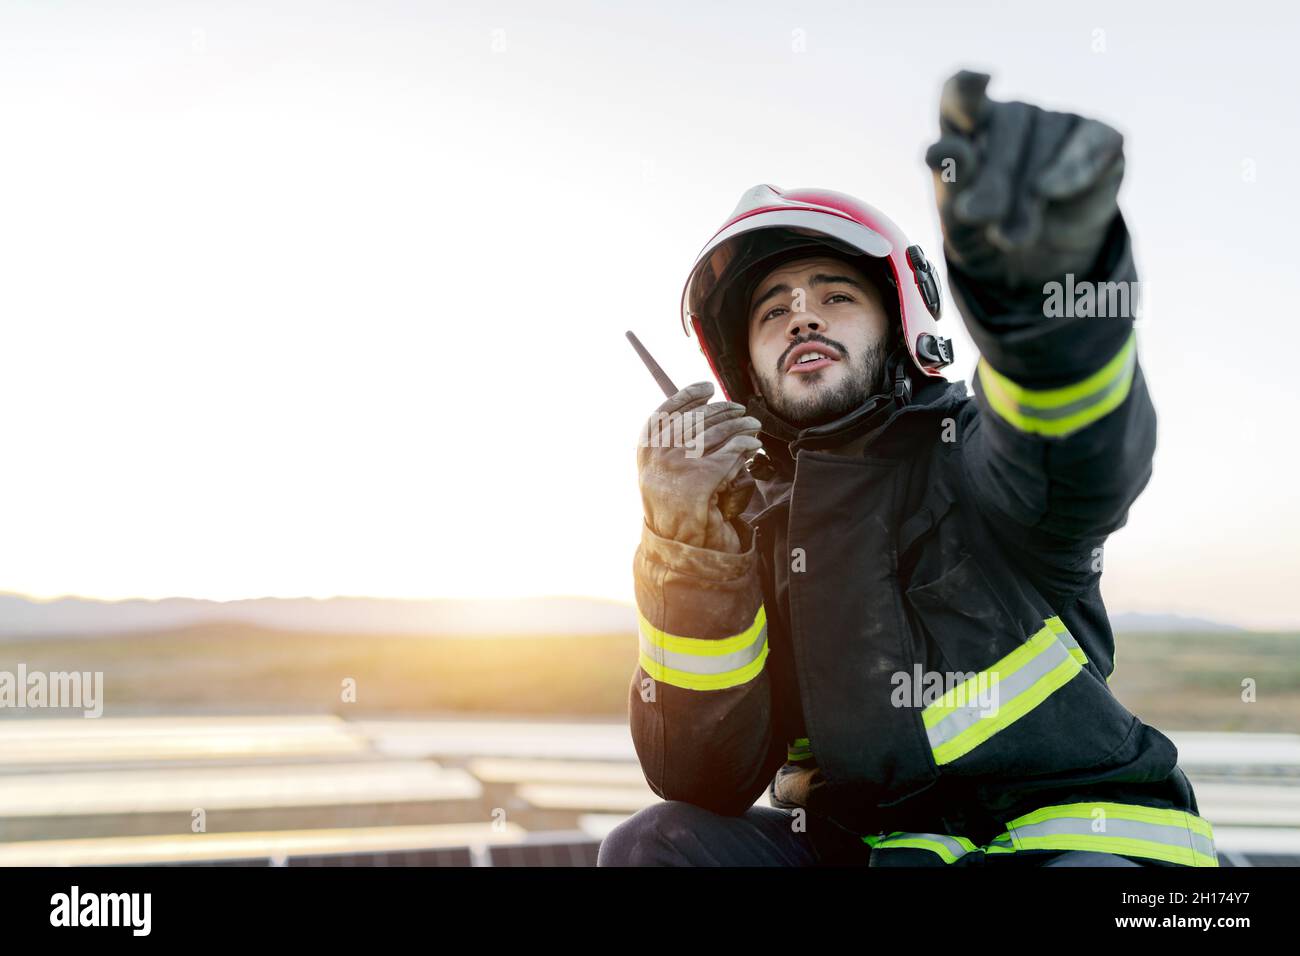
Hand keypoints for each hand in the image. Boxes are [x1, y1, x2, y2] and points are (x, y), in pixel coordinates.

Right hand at [637, 381, 762, 552]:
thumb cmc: (672, 505)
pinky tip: (754, 444)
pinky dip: (746, 444)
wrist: (676, 541)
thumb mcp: (660, 471)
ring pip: (718, 432)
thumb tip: (701, 408)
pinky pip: (732, 450)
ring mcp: (680, 465)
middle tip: (739, 409)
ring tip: (752, 424)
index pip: (667, 410)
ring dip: (740, 424)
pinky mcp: (704, 477)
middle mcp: (659, 453)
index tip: (707, 387)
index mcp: (646, 449)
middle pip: (698, 418)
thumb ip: (671, 442)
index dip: (688, 395)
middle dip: (722, 410)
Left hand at [924, 70, 1124, 291]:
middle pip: (1004, 125)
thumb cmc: (984, 234)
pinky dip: (1071, 171)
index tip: (976, 83)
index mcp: (965, 126)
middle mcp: (1012, 115)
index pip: (960, 94)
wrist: (1033, 269)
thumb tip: (939, 149)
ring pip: (1044, 141)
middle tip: (985, 223)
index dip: (967, 89)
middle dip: (994, 182)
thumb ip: (950, 181)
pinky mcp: (1099, 138)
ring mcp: (1057, 121)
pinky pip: (1089, 144)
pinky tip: (1052, 193)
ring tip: (1013, 237)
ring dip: (1027, 196)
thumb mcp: (957, 218)